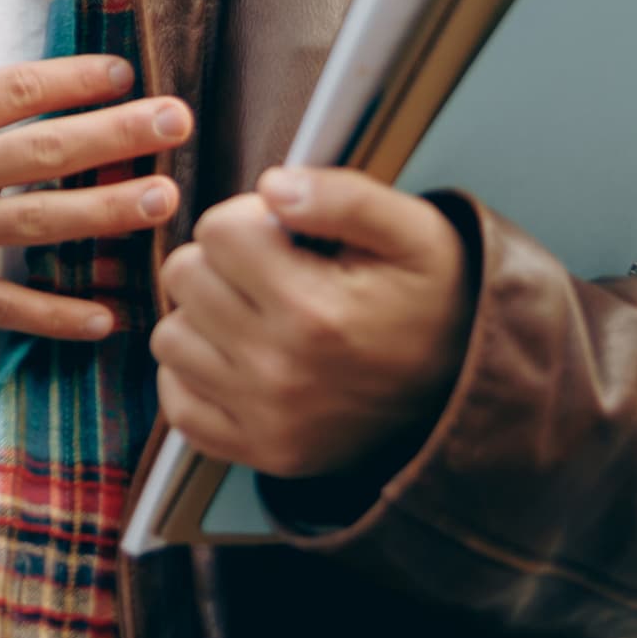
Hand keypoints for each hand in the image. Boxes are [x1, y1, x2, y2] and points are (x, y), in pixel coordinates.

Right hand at [0, 0, 190, 339]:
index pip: (12, 92)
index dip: (71, 79)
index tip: (121, 70)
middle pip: (46, 152)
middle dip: (117, 135)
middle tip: (178, 122)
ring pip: (41, 225)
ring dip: (108, 214)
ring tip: (165, 200)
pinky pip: (3, 307)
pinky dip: (55, 316)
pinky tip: (107, 315)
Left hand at [153, 167, 469, 483]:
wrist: (466, 394)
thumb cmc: (435, 300)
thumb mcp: (414, 231)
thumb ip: (344, 195)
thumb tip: (271, 186)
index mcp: (315, 310)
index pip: (217, 230)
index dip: (249, 219)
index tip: (285, 236)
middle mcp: (280, 370)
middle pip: (185, 278)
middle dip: (223, 262)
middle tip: (274, 274)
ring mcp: (265, 419)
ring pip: (170, 337)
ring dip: (204, 318)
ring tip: (259, 316)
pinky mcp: (258, 451)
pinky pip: (176, 402)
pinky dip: (197, 377)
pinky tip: (241, 360)